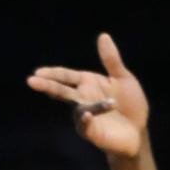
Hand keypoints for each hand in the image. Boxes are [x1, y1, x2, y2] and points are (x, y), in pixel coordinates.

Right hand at [27, 33, 148, 157]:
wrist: (138, 131)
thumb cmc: (130, 105)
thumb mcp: (123, 78)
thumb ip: (111, 60)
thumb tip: (103, 36)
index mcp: (88, 84)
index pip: (66, 77)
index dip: (53, 74)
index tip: (38, 72)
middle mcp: (83, 100)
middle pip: (61, 91)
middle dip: (47, 86)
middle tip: (31, 81)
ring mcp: (86, 117)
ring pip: (77, 108)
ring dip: (91, 105)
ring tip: (113, 104)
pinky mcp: (92, 133)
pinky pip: (85, 125)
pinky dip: (85, 120)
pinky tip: (87, 114)